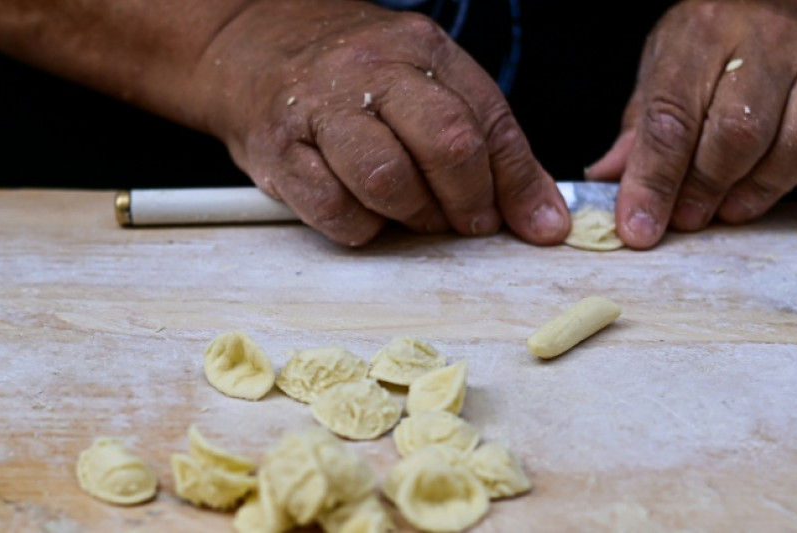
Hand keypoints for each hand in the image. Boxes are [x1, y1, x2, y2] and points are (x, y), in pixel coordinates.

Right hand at [194, 0, 568, 245]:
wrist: (251, 47)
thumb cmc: (353, 76)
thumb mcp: (427, 83)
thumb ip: (489, 145)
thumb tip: (544, 220)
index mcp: (420, 48)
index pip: (488, 119)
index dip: (516, 183)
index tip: (530, 225)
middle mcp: (370, 70)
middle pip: (444, 143)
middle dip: (468, 201)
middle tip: (467, 222)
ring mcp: (319, 108)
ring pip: (386, 179)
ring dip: (413, 215)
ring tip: (414, 214)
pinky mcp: (277, 151)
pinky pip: (333, 209)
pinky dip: (361, 227)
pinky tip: (365, 213)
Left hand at [586, 0, 796, 248]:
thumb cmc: (721, 48)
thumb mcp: (667, 68)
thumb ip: (641, 128)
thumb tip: (607, 181)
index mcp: (705, 31)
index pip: (672, 116)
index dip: (653, 181)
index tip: (639, 228)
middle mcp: (772, 40)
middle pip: (739, 133)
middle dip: (707, 189)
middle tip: (690, 217)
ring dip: (764, 190)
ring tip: (734, 206)